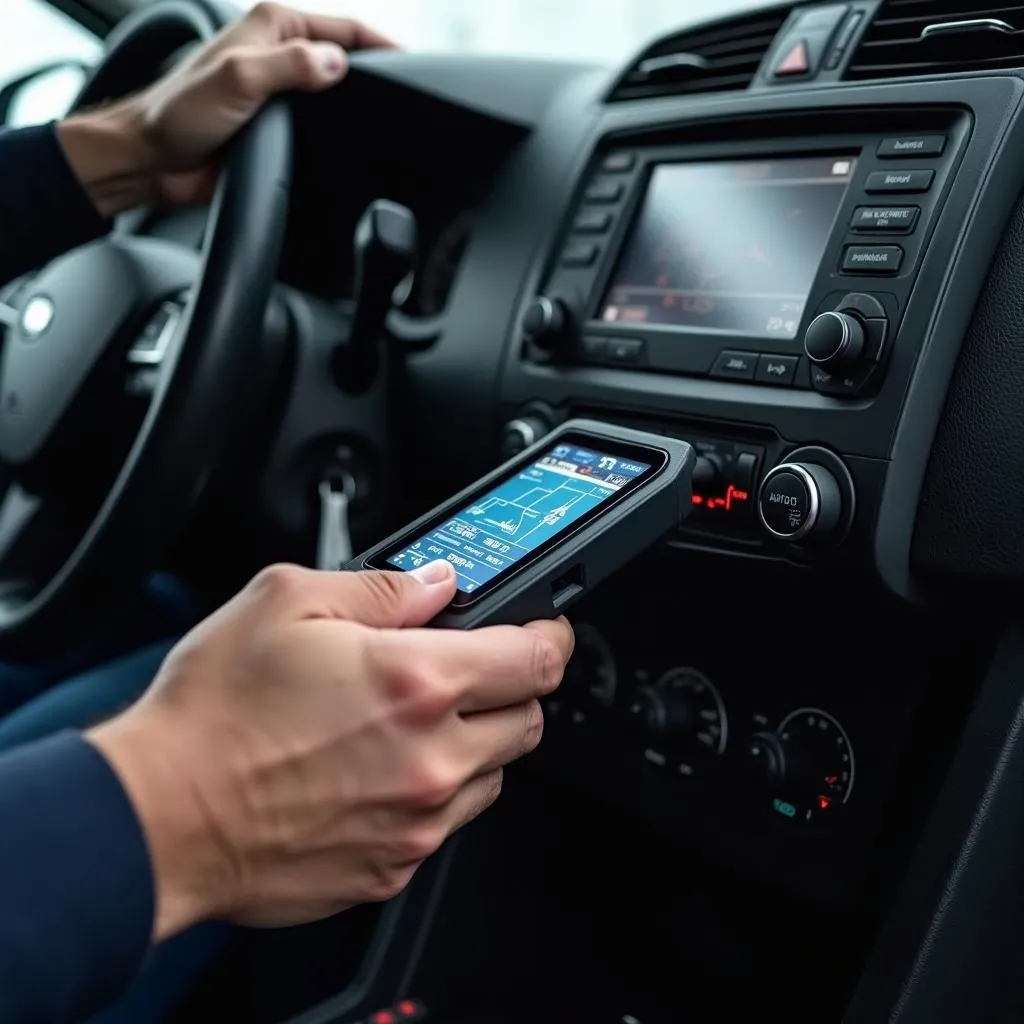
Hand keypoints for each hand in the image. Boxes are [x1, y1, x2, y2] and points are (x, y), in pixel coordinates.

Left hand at [58, 3, 395, 215]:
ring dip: (356, 105)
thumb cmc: (179, 113)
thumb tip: (338, 64)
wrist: (153, 160)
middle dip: (375, 75)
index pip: (345, 28)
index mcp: (273, 25)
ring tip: (386, 120)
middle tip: (405, 98)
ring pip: (335, 92)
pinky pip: (320, 123)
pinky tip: (351, 143)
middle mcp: (278, 52)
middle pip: (345, 57)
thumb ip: (291, 66)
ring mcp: (279, 89)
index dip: (383, 46)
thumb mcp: (239, 79)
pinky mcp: (277, 123)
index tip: (413, 66)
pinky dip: (338, 130)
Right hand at [87, 560, 573, 939]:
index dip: (550, 636)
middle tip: (466, 673)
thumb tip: (436, 585)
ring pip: (495, 775)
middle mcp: (430, 758)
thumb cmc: (212, 713)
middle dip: (511, 689)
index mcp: (416, 682)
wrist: (159, 814)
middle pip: (528, 720)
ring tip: (410, 725)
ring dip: (475, 744)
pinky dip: (436, 794)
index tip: (544, 631)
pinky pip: (448, 824)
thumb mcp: (287, 601)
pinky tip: (382, 772)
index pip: (536, 658)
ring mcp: (416, 821)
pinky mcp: (393, 867)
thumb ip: (381, 588)